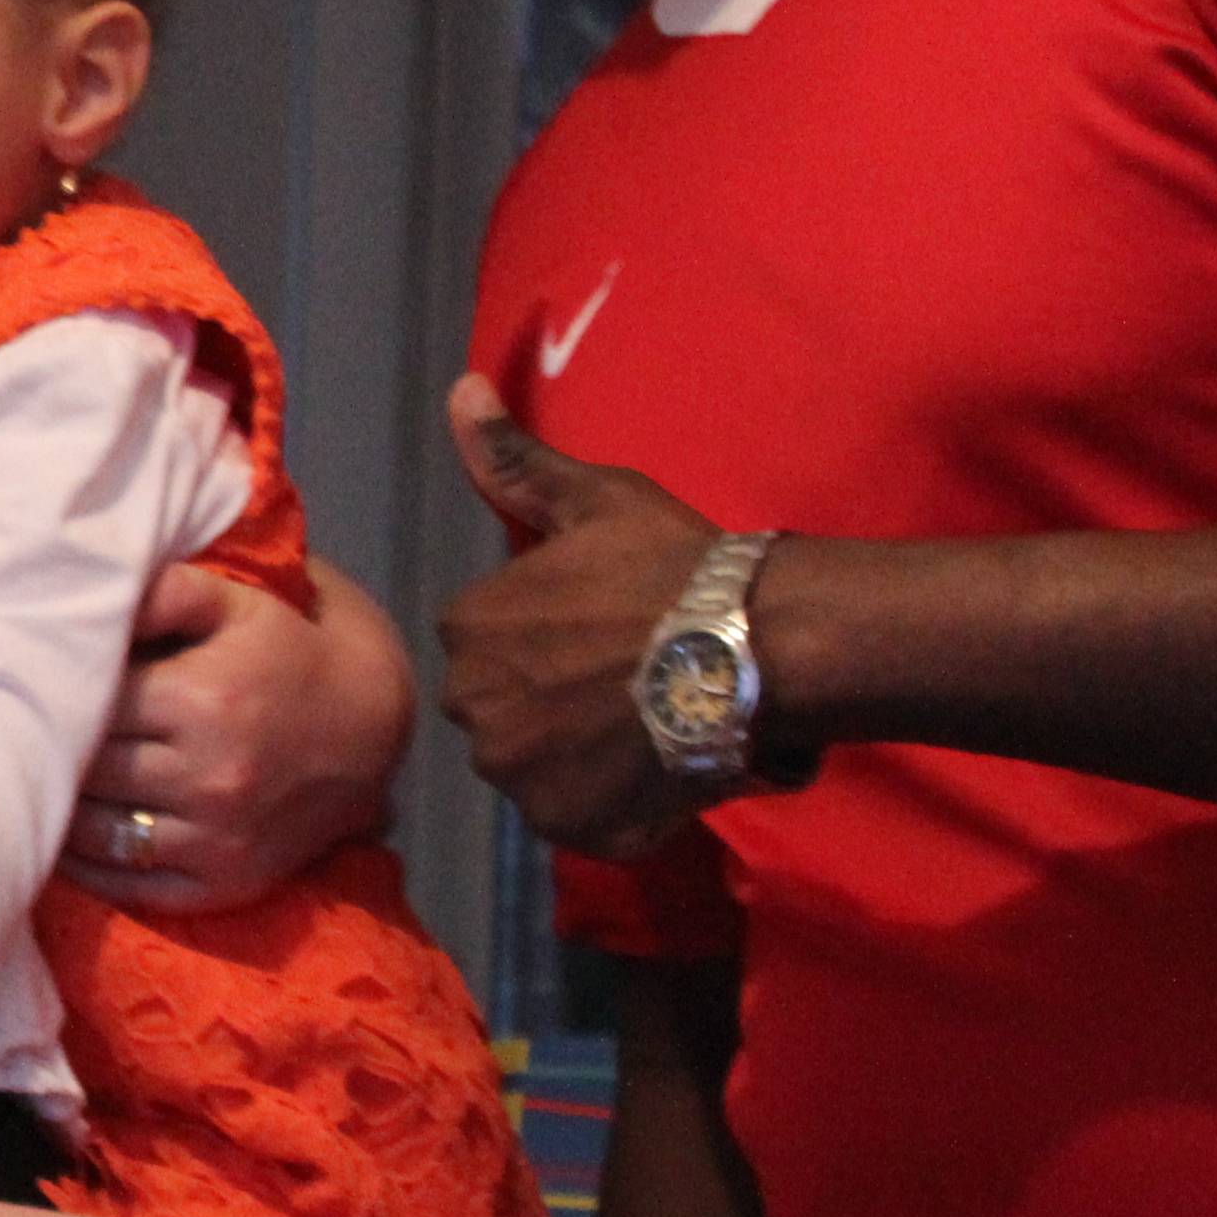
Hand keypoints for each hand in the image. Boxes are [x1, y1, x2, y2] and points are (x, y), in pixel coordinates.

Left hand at [68, 560, 414, 913]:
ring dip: (61, 809)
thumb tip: (89, 592)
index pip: (86, 704)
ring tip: (38, 784)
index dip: (54, 694)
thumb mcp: (234, 604)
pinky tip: (67, 839)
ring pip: (96, 832)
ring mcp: (217, 838)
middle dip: (50, 750)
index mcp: (200, 701)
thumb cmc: (284, 654)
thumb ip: (163, 591)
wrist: (367, 727)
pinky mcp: (223, 883)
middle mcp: (209, 776)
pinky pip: (131, 885)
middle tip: (24, 737)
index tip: (34, 687)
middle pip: (84, 770)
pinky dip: (91, 867)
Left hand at [440, 377, 737, 853]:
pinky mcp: (571, 829)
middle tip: (621, 679)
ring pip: (535, 767)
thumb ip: (511, 460)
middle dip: (546, 699)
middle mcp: (473, 710)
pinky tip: (651, 766)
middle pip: (501, 709)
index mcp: (467, 630)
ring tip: (641, 722)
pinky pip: (576, 818)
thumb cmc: (673, 565)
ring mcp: (521, 778)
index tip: (598, 628)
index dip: (543, 638)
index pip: (485, 643)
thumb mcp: (592, 499)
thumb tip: (459, 388)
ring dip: (574, 753)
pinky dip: (608, 803)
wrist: (756, 646)